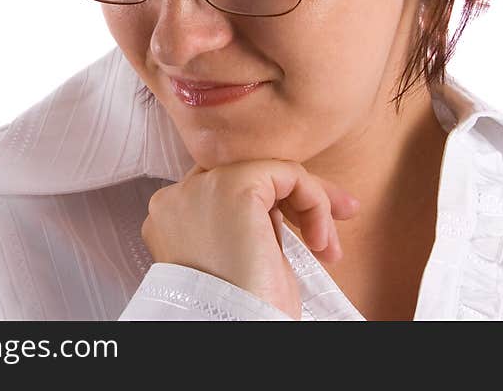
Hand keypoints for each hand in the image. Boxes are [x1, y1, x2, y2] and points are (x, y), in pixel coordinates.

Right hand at [140, 160, 360, 318]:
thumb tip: (278, 206)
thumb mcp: (236, 258)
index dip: (271, 207)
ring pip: (270, 170)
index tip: (306, 231)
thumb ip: (243, 224)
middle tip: (331, 226)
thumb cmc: (239, 310)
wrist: (235, 331)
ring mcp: (203, 186)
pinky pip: (288, 174)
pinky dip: (315, 201)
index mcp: (171, 216)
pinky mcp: (236, 186)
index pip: (225, 189)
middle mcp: (178, 195)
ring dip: (311, 204)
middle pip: (248, 174)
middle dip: (297, 197)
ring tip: (328, 245)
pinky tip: (320, 240)